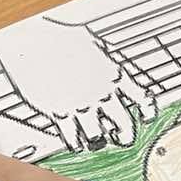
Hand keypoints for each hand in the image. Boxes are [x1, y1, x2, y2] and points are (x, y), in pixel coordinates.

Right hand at [0, 19, 156, 152]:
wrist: (33, 44)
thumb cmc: (59, 37)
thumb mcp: (92, 42)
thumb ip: (106, 58)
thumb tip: (112, 62)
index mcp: (114, 74)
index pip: (142, 99)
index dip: (147, 111)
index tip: (145, 117)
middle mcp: (101, 92)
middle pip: (124, 126)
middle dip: (125, 135)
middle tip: (122, 137)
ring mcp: (81, 105)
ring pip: (98, 138)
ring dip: (98, 141)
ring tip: (96, 140)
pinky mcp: (60, 114)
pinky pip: (73, 139)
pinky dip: (76, 143)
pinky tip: (75, 141)